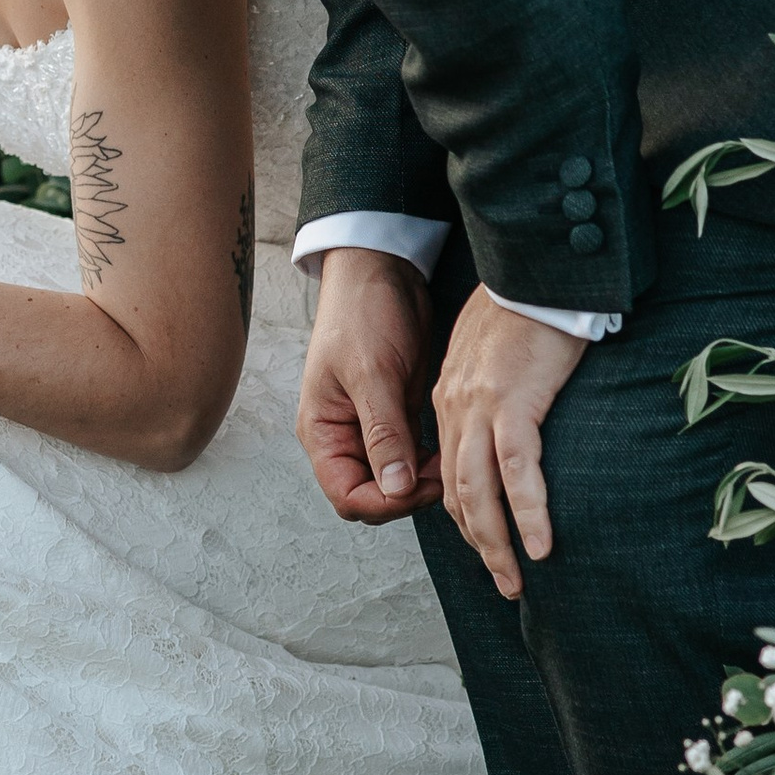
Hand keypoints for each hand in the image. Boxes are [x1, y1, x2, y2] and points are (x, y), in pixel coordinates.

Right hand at [298, 244, 443, 523]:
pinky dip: (430, 461)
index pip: (347, 495)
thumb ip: (382, 433)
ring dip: (422, 481)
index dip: (384, 502)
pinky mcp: (396, 416)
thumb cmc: (363, 314)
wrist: (381, 272)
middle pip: (372, 495)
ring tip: (451, 460)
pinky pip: (411, 457)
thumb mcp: (372, 373)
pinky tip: (451, 448)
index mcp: (323, 432)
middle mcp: (343, 437)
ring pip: (395, 480)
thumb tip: (394, 489)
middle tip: (443, 473)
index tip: (420, 486)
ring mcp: (370, 428)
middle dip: (406, 496)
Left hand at [431, 286, 586, 599]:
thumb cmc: (525, 313)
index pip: (448, 473)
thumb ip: (489, 395)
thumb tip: (507, 424)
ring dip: (497, 542)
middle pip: (457, 494)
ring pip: (478, 492)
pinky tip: (541, 544)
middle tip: (502, 581)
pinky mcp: (512, 403)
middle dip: (479, 544)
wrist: (535, 271)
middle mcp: (454, 410)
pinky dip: (528, 513)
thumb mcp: (494, 359)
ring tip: (515, 579)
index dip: (465, 516)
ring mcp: (480, 409)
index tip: (488, 546)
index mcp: (449, 402)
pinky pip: (517, 472)